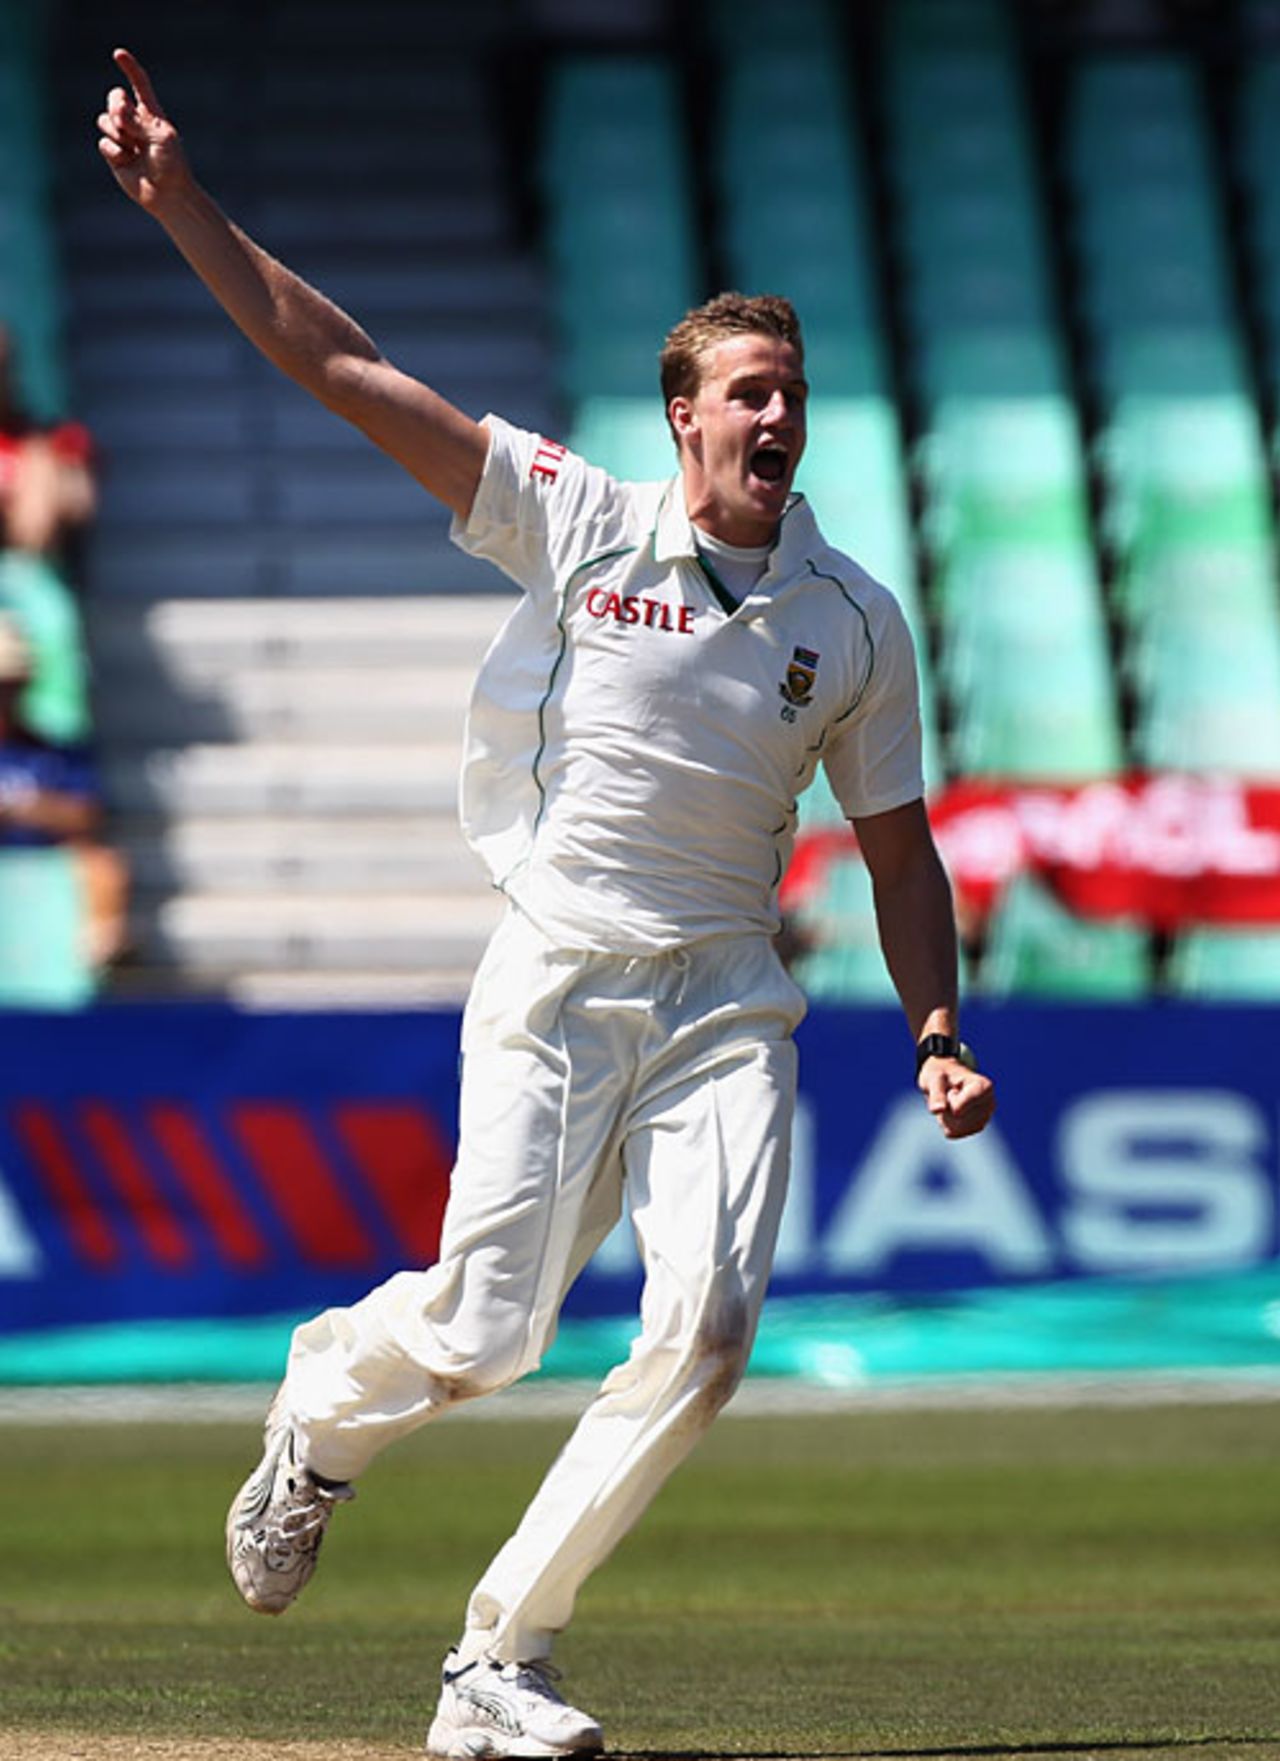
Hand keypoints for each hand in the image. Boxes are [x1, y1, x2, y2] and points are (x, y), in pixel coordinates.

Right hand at [97, 48, 190, 213]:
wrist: (168, 194)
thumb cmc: (172, 165)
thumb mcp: (160, 137)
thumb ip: (137, 121)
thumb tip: (115, 115)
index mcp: (151, 114)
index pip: (139, 85)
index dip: (129, 68)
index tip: (118, 54)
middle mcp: (135, 123)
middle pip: (114, 98)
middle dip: (116, 105)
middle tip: (126, 122)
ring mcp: (123, 138)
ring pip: (104, 120)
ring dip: (117, 132)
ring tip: (133, 148)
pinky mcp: (114, 155)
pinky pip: (103, 142)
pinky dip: (115, 151)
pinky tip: (127, 161)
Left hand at [918, 1056, 994, 1140]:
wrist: (945, 1077)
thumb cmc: (940, 1073)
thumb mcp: (934, 1077)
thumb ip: (936, 1094)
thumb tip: (937, 1110)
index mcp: (984, 1087)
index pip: (957, 1108)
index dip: (948, 1100)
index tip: (952, 1087)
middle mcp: (989, 1104)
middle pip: (957, 1120)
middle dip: (946, 1109)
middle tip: (949, 1093)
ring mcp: (985, 1117)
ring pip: (955, 1129)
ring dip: (946, 1117)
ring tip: (951, 1100)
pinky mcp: (977, 1127)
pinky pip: (954, 1134)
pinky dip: (947, 1124)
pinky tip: (952, 1110)